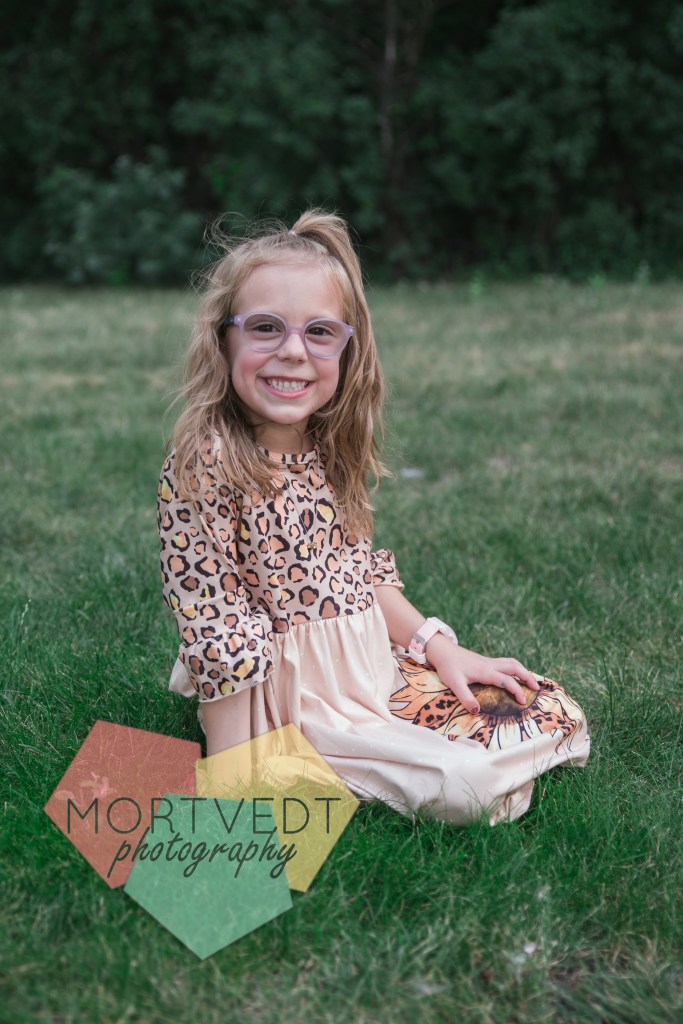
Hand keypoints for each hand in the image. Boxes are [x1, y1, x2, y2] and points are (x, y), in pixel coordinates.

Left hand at [424, 634, 539, 714]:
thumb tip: (477, 711)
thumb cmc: (448, 667)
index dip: (516, 690)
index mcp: (485, 671)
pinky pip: (506, 663)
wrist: (442, 651)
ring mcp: (489, 661)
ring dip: (523, 671)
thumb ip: (465, 698)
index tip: (523, 702)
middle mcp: (490, 664)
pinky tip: (514, 676)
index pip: (506, 680)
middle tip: (536, 688)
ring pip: (511, 662)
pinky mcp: (486, 661)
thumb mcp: (454, 684)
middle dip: (527, 676)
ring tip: (530, 681)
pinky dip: (515, 669)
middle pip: (515, 667)